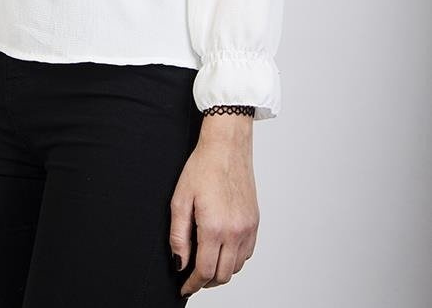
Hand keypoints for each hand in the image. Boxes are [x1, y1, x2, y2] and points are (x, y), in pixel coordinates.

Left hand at [169, 128, 258, 295]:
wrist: (226, 146)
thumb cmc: (202, 167)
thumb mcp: (180, 200)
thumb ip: (178, 236)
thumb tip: (179, 262)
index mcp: (215, 227)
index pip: (205, 271)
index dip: (192, 284)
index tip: (184, 287)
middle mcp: (235, 231)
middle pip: (222, 275)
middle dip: (206, 281)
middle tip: (192, 277)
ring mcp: (248, 227)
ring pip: (236, 267)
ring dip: (220, 271)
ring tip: (206, 262)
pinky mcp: (255, 222)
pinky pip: (247, 253)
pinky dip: (234, 259)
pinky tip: (222, 250)